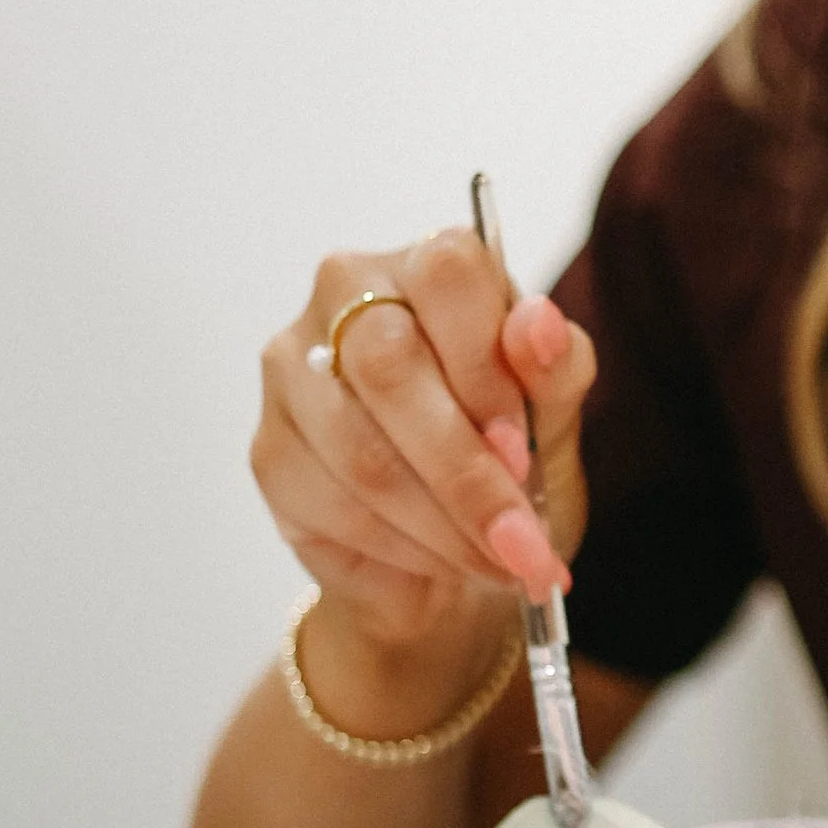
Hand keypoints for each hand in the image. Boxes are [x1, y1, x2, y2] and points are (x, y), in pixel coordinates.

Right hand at [254, 230, 596, 723]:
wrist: (456, 559)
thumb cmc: (509, 465)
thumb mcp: (557, 418)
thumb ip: (556, 368)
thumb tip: (538, 324)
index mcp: (430, 265)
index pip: (449, 276)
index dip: (487, 368)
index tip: (524, 449)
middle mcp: (346, 295)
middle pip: (389, 366)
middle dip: (465, 469)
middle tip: (520, 536)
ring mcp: (293, 369)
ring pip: (360, 450)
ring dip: (442, 524)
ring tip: (498, 563)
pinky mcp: (270, 448)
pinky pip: (332, 503)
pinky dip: (404, 547)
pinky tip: (441, 560)